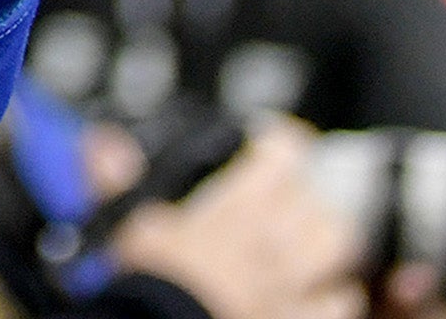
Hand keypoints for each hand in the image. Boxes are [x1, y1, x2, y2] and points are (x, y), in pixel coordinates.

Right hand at [108, 125, 365, 318]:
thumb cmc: (149, 285)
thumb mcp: (128, 225)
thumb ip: (119, 178)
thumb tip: (105, 144)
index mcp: (237, 208)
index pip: (284, 153)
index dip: (280, 145)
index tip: (270, 147)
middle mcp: (275, 241)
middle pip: (320, 202)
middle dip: (307, 201)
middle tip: (287, 203)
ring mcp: (294, 283)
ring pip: (339, 247)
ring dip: (326, 244)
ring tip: (307, 247)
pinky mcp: (302, 316)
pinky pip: (340, 301)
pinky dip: (331, 294)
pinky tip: (313, 293)